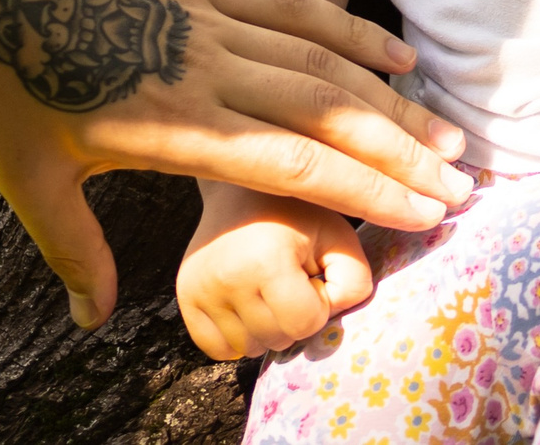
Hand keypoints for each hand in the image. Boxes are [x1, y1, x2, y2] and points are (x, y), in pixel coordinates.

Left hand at [0, 0, 470, 331]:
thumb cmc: (2, 78)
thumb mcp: (26, 177)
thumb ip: (73, 248)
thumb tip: (92, 323)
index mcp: (173, 122)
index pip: (291, 161)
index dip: (362, 189)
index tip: (420, 215)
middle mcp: (209, 68)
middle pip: (328, 112)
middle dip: (401, 154)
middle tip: (461, 188)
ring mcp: (214, 21)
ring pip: (323, 61)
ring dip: (391, 101)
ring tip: (447, 137)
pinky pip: (297, 8)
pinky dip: (352, 32)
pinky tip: (397, 57)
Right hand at [179, 183, 375, 359]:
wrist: (243, 191)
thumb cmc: (299, 214)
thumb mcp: (339, 236)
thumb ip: (354, 281)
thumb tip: (332, 321)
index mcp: (266, 260)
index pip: (305, 323)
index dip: (320, 304)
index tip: (313, 274)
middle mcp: (226, 279)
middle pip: (277, 340)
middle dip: (294, 317)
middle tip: (290, 280)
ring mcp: (199, 291)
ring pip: (248, 349)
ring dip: (267, 329)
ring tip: (268, 289)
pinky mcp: (184, 298)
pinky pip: (217, 349)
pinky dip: (239, 336)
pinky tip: (248, 303)